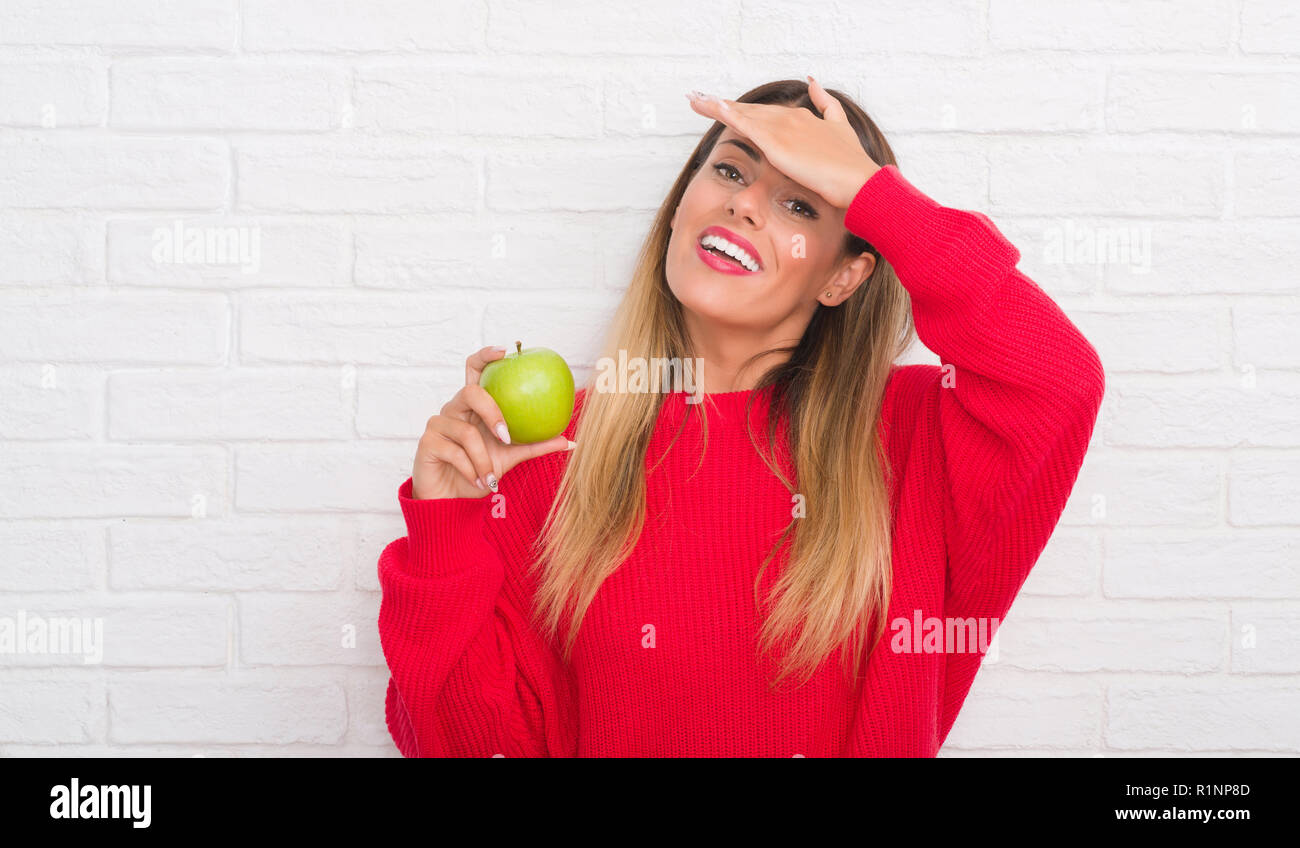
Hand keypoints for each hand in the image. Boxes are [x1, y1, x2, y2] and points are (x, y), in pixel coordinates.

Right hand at [411, 345, 575, 499]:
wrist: (454, 500)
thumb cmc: (480, 472)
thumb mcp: (512, 457)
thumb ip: (536, 445)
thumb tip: (571, 442)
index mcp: (474, 406)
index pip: (475, 370)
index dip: (486, 355)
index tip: (505, 351)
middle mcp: (455, 408)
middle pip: (471, 392)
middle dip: (492, 412)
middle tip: (506, 436)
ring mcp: (439, 423)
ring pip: (466, 432)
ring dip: (483, 459)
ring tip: (490, 477)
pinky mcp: (427, 442)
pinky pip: (454, 451)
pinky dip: (470, 469)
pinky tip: (477, 481)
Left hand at [686, 75, 880, 209]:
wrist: (859, 180)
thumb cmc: (851, 163)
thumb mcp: (840, 126)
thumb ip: (825, 104)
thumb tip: (813, 80)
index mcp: (801, 119)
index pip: (764, 112)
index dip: (741, 109)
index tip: (719, 104)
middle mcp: (790, 119)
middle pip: (748, 110)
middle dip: (721, 104)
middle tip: (696, 98)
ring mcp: (783, 129)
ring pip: (743, 114)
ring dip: (716, 106)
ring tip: (694, 100)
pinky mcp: (777, 144)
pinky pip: (746, 126)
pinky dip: (728, 115)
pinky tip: (713, 108)